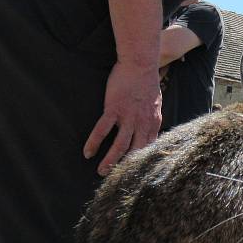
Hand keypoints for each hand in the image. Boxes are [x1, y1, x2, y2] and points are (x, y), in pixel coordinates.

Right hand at [84, 61, 161, 175]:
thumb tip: (150, 132)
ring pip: (120, 145)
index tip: (135, 173)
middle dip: (125, 167)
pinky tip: (87, 152)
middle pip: (135, 151)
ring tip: (101, 171)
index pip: (149, 147)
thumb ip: (151, 119)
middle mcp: (143, 123)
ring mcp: (128, 117)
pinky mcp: (114, 109)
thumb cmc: (147, 83)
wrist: (140, 64)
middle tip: (116, 178)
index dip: (142, 161)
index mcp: (154, 122)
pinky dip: (94, 142)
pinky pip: (102, 129)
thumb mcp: (155, 105)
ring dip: (109, 161)